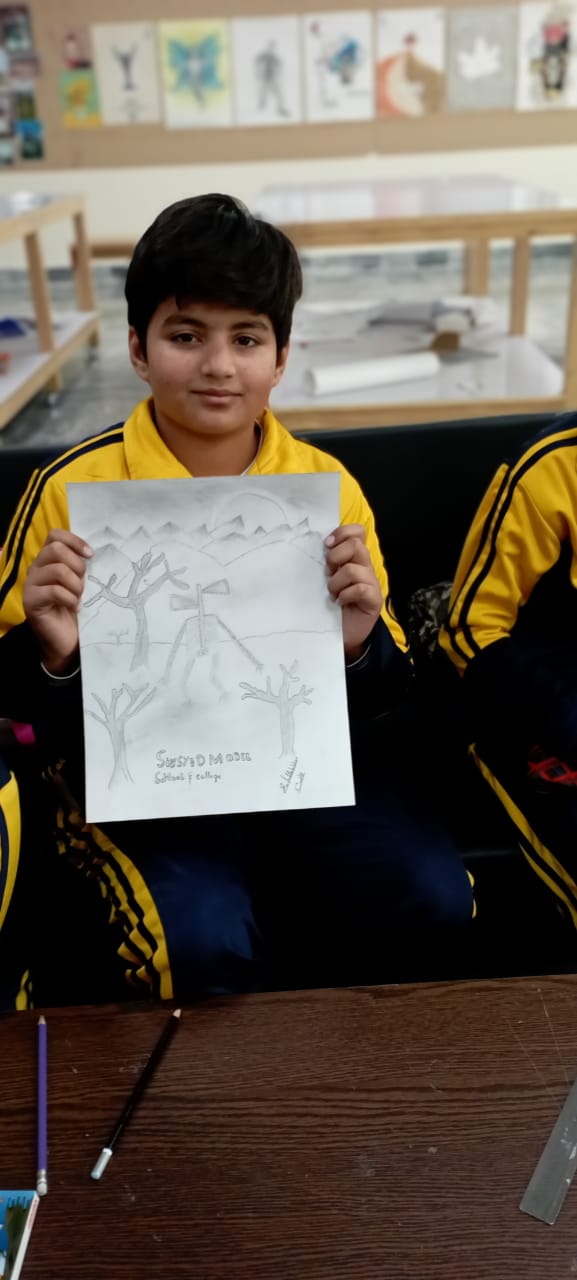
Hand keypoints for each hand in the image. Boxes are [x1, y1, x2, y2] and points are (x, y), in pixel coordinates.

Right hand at [23, 529, 92, 673]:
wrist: (67, 641)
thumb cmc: (76, 610)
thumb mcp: (80, 582)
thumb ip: (80, 565)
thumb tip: (92, 551)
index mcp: (47, 560)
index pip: (55, 535)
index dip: (75, 541)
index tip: (91, 555)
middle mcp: (36, 569)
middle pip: (56, 549)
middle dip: (77, 565)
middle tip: (84, 582)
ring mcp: (31, 585)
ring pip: (57, 570)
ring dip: (75, 585)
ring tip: (78, 597)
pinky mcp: (30, 601)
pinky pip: (54, 591)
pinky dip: (70, 599)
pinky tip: (73, 607)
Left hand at [325, 524, 381, 658]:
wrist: (343, 635)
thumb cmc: (332, 606)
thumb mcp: (328, 579)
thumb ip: (328, 563)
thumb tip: (321, 547)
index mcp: (355, 559)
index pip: (358, 532)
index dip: (343, 533)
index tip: (327, 545)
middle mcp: (365, 567)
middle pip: (356, 545)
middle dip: (335, 557)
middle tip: (328, 573)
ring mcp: (372, 583)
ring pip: (353, 569)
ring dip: (336, 582)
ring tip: (332, 593)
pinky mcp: (374, 599)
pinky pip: (360, 589)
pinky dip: (345, 595)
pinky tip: (340, 603)